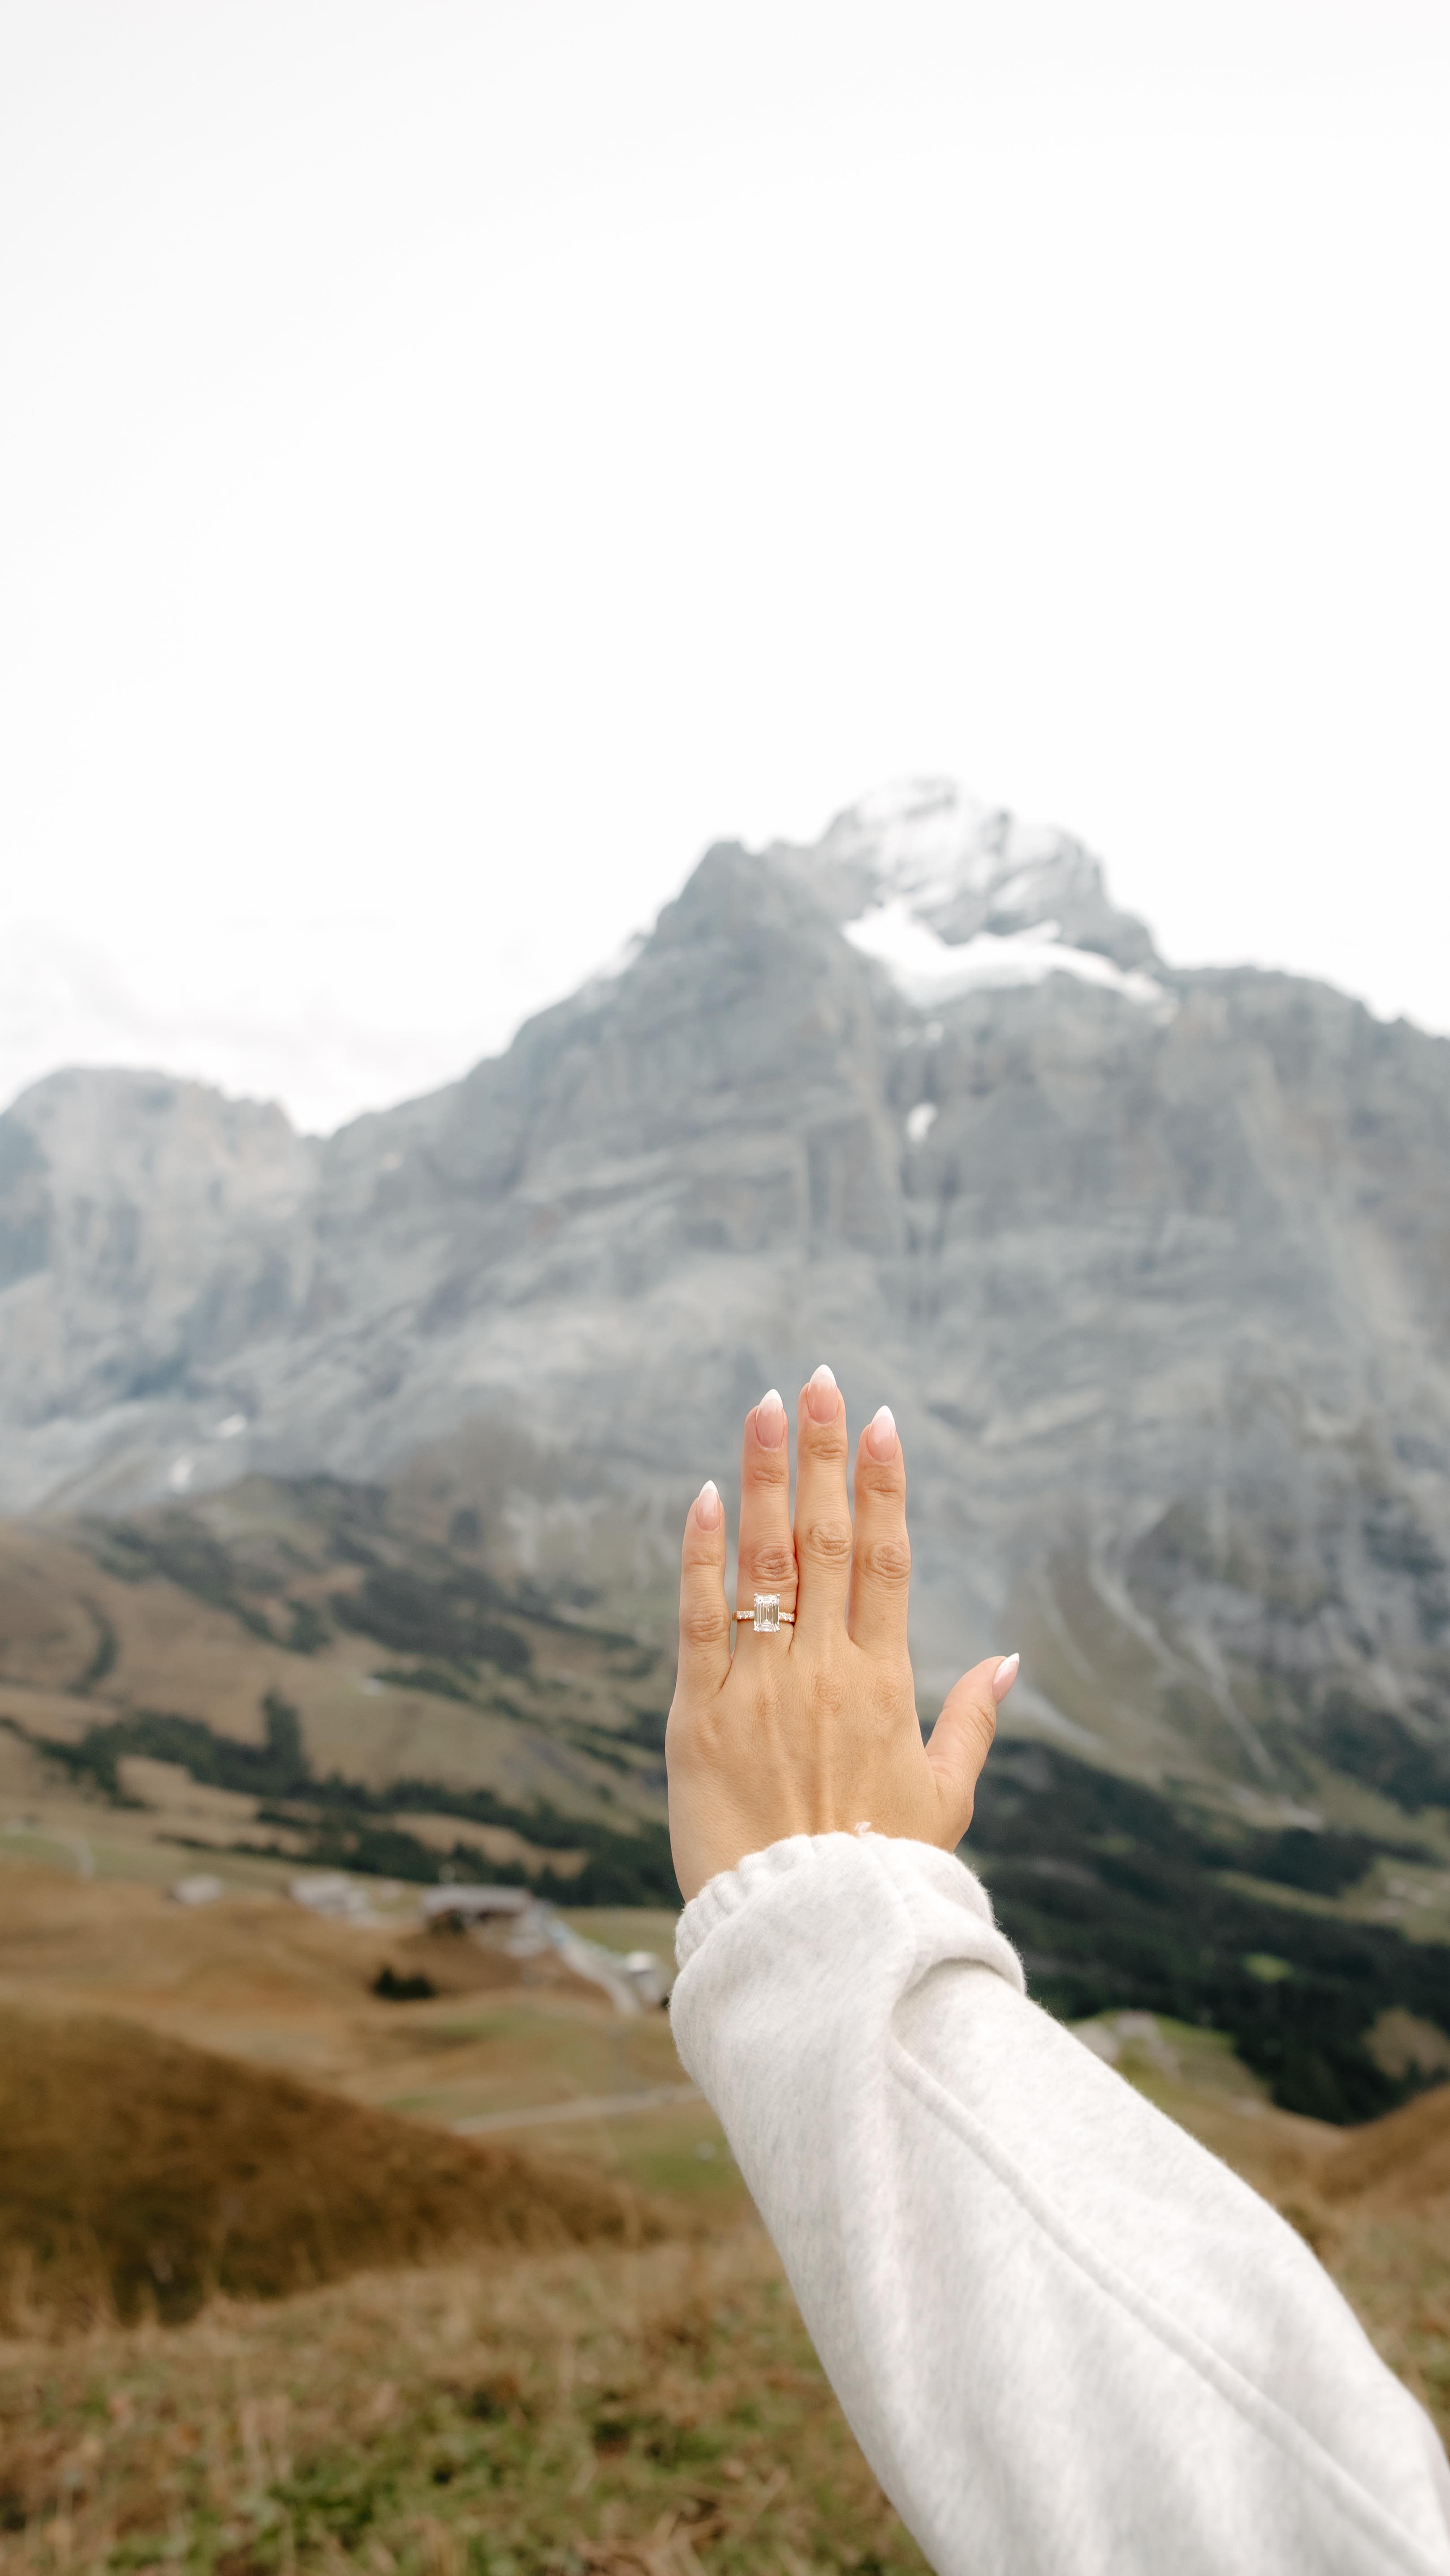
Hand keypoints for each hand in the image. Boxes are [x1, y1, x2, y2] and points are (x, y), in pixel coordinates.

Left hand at [665, 1365, 1018, 1901]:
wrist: (803, 1942)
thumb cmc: (881, 1876)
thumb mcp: (944, 1801)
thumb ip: (971, 1721)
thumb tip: (1009, 1658)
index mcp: (884, 1686)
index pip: (887, 1560)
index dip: (884, 1486)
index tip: (883, 1422)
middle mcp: (823, 1673)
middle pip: (826, 1542)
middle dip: (824, 1455)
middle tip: (820, 1380)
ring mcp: (758, 1691)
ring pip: (764, 1564)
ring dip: (766, 1478)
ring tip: (765, 1407)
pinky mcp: (696, 1718)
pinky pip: (698, 1622)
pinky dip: (702, 1557)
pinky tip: (707, 1496)